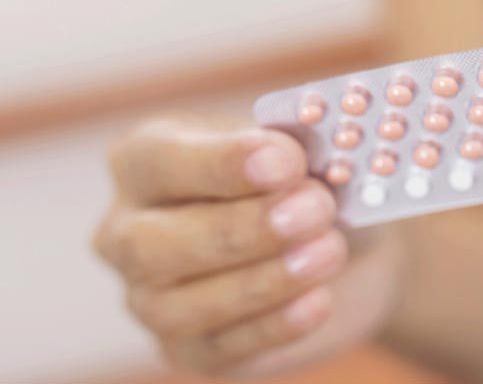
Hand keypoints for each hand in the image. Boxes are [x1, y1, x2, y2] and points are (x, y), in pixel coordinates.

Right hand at [93, 116, 402, 375]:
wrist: (341, 239)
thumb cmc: (303, 176)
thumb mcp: (302, 146)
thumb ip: (292, 144)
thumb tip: (299, 158)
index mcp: (144, 160)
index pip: (159, 160)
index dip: (223, 163)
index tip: (287, 161)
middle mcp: (129, 232)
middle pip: (155, 242)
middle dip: (243, 227)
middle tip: (316, 209)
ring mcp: (150, 299)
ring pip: (181, 306)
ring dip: (264, 279)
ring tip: (329, 251)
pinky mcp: (189, 350)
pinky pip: (221, 348)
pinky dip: (274, 325)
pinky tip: (319, 300)